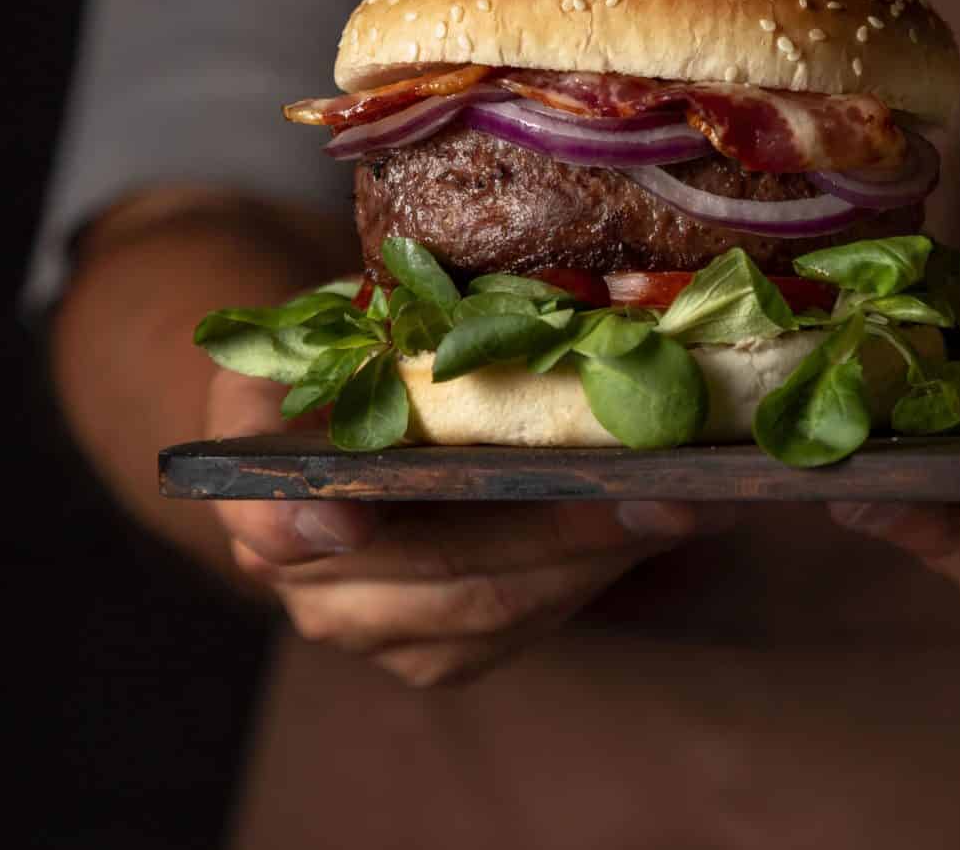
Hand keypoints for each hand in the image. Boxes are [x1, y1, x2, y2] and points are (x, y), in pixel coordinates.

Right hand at [206, 368, 733, 687]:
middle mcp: (302, 570)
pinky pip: (530, 620)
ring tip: (702, 501)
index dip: (301, 528)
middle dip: (557, 535)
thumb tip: (521, 322)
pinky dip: (608, 568)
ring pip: (495, 609)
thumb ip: (389, 323)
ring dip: (606, 555)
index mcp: (257, 472)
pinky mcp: (442, 649)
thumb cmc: (357, 346)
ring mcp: (373, 623)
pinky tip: (681, 518)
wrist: (346, 421)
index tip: (351, 521)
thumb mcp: (348, 311)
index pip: (266, 518)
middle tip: (659, 490)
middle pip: (432, 572)